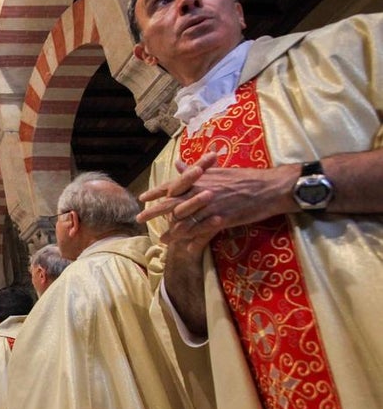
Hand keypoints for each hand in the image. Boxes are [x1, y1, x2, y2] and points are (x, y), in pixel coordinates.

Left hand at [139, 150, 296, 234]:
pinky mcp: (222, 219)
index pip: (172, 185)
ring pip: (185, 219)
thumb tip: (178, 163)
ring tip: (161, 238)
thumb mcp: (218, 170)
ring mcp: (211, 206)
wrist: (269, 188)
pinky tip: (183, 244)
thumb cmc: (245, 177)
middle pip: (172, 203)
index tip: (142, 198)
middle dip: (154, 212)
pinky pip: (202, 230)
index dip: (156, 192)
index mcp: (200, 179)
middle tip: (140, 219)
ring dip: (172, 230)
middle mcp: (202, 191)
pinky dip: (191, 237)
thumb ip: (196, 169)